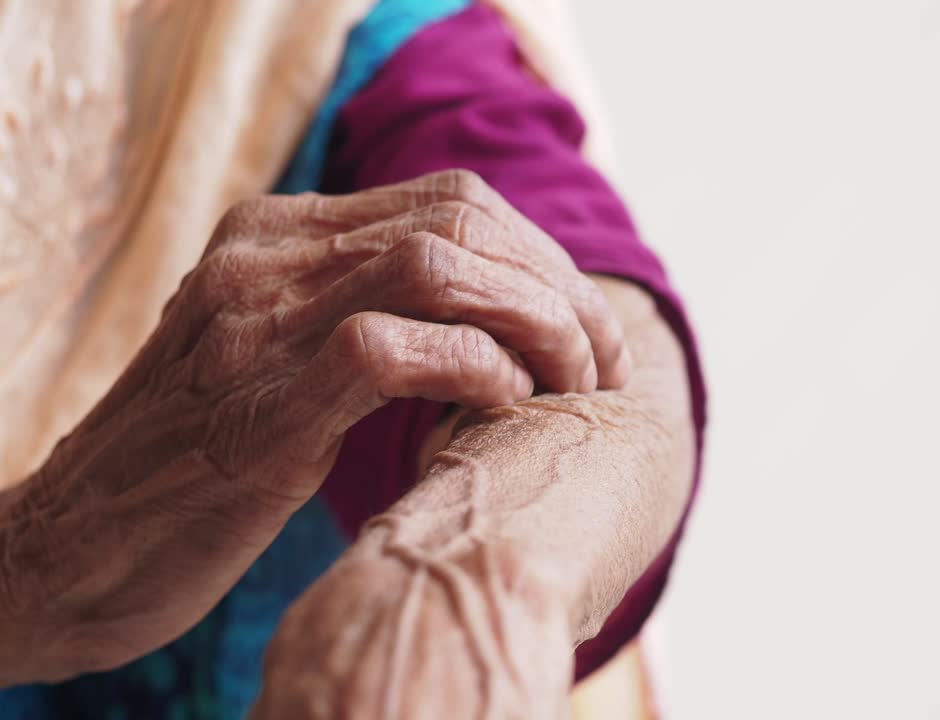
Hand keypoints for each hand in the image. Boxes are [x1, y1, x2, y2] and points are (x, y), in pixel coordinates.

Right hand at [0, 169, 628, 683]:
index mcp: (275, 235)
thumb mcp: (279, 360)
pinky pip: (396, 346)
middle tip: (603, 364)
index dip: (541, 258)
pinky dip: (478, 369)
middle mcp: (264, 257)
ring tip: (571, 388)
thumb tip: (496, 322)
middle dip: (559, 290)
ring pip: (440, 266)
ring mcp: (256, 324)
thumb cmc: (195, 464)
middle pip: (461, 221)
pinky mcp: (261, 405)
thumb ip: (362, 313)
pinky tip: (507, 407)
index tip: (588, 329)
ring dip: (536, 324)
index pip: (449, 200)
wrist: (71, 548)